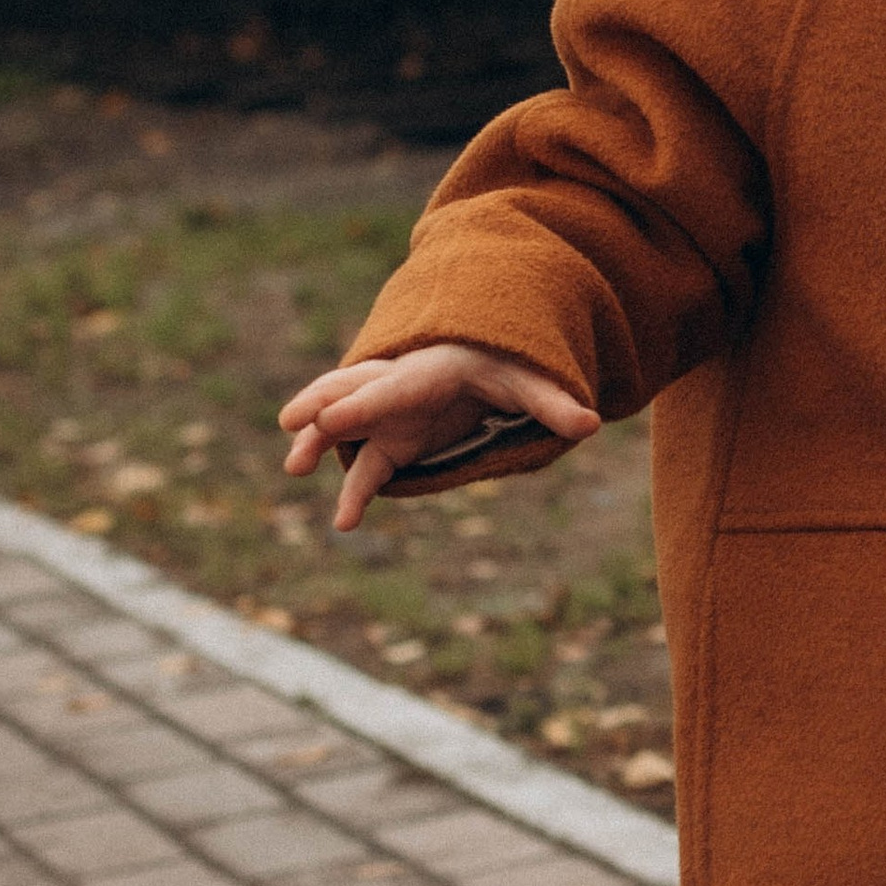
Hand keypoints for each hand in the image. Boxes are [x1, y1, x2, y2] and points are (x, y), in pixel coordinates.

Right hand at [277, 344, 598, 533]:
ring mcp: (392, 417)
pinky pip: (368, 468)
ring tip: (294, 468)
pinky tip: (345, 525)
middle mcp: (400, 390)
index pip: (393, 388)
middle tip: (294, 425)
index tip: (330, 417)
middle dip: (323, 407)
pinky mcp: (395, 441)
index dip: (363, 403)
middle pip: (353, 393)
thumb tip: (591, 424)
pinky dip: (354, 492)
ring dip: (319, 444)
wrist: (486, 360)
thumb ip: (554, 403)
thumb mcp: (531, 380)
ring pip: (346, 428)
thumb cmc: (505, 364)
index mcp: (431, 371)